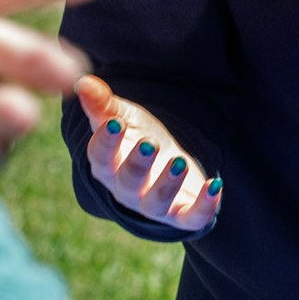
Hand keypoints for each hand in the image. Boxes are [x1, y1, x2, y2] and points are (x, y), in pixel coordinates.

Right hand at [76, 73, 222, 231]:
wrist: (168, 164)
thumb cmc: (138, 139)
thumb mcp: (123, 119)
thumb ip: (103, 104)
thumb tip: (84, 82)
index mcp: (108, 166)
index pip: (100, 157)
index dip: (106, 142)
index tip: (115, 123)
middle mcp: (127, 190)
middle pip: (127, 181)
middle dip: (138, 164)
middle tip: (150, 144)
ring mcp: (154, 205)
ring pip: (156, 203)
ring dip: (167, 184)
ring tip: (180, 162)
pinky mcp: (182, 213)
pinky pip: (192, 217)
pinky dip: (203, 206)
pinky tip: (215, 185)